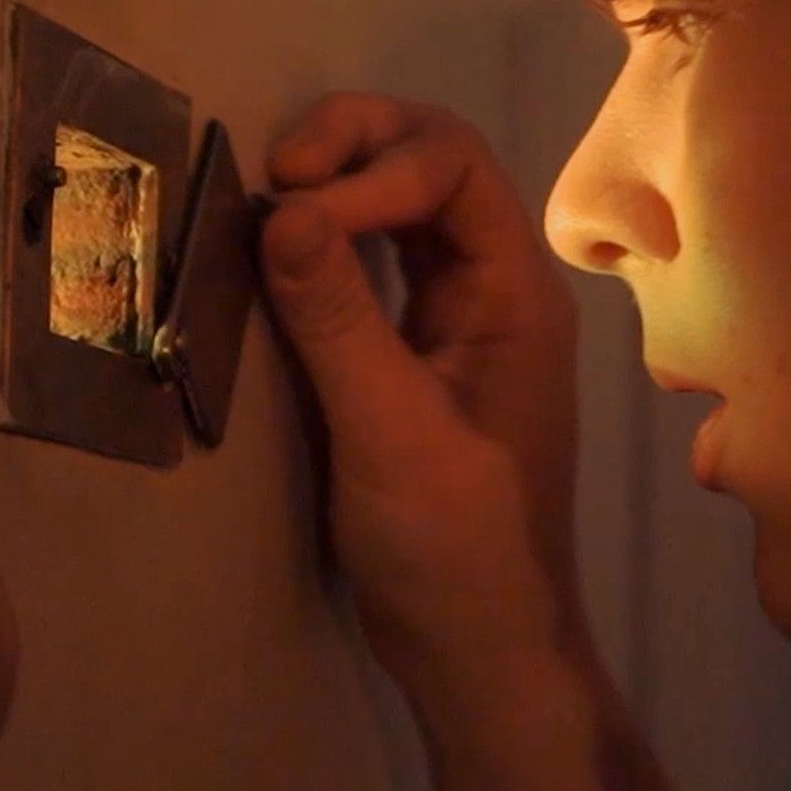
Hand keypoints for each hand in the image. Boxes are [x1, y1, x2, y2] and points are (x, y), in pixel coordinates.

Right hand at [256, 94, 598, 689]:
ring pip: (411, 203)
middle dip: (360, 143)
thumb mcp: (388, 434)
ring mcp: (464, 318)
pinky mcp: (423, 351)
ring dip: (345, 180)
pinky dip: (334, 236)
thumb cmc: (456, 547)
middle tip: (275, 171)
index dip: (374, 161)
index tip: (295, 206)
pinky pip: (385, 259)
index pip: (456, 166)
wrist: (482, 647)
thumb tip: (283, 210)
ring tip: (271, 194)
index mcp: (519, 295)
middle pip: (439, 162)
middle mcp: (499, 288)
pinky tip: (283, 250)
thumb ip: (337, 320)